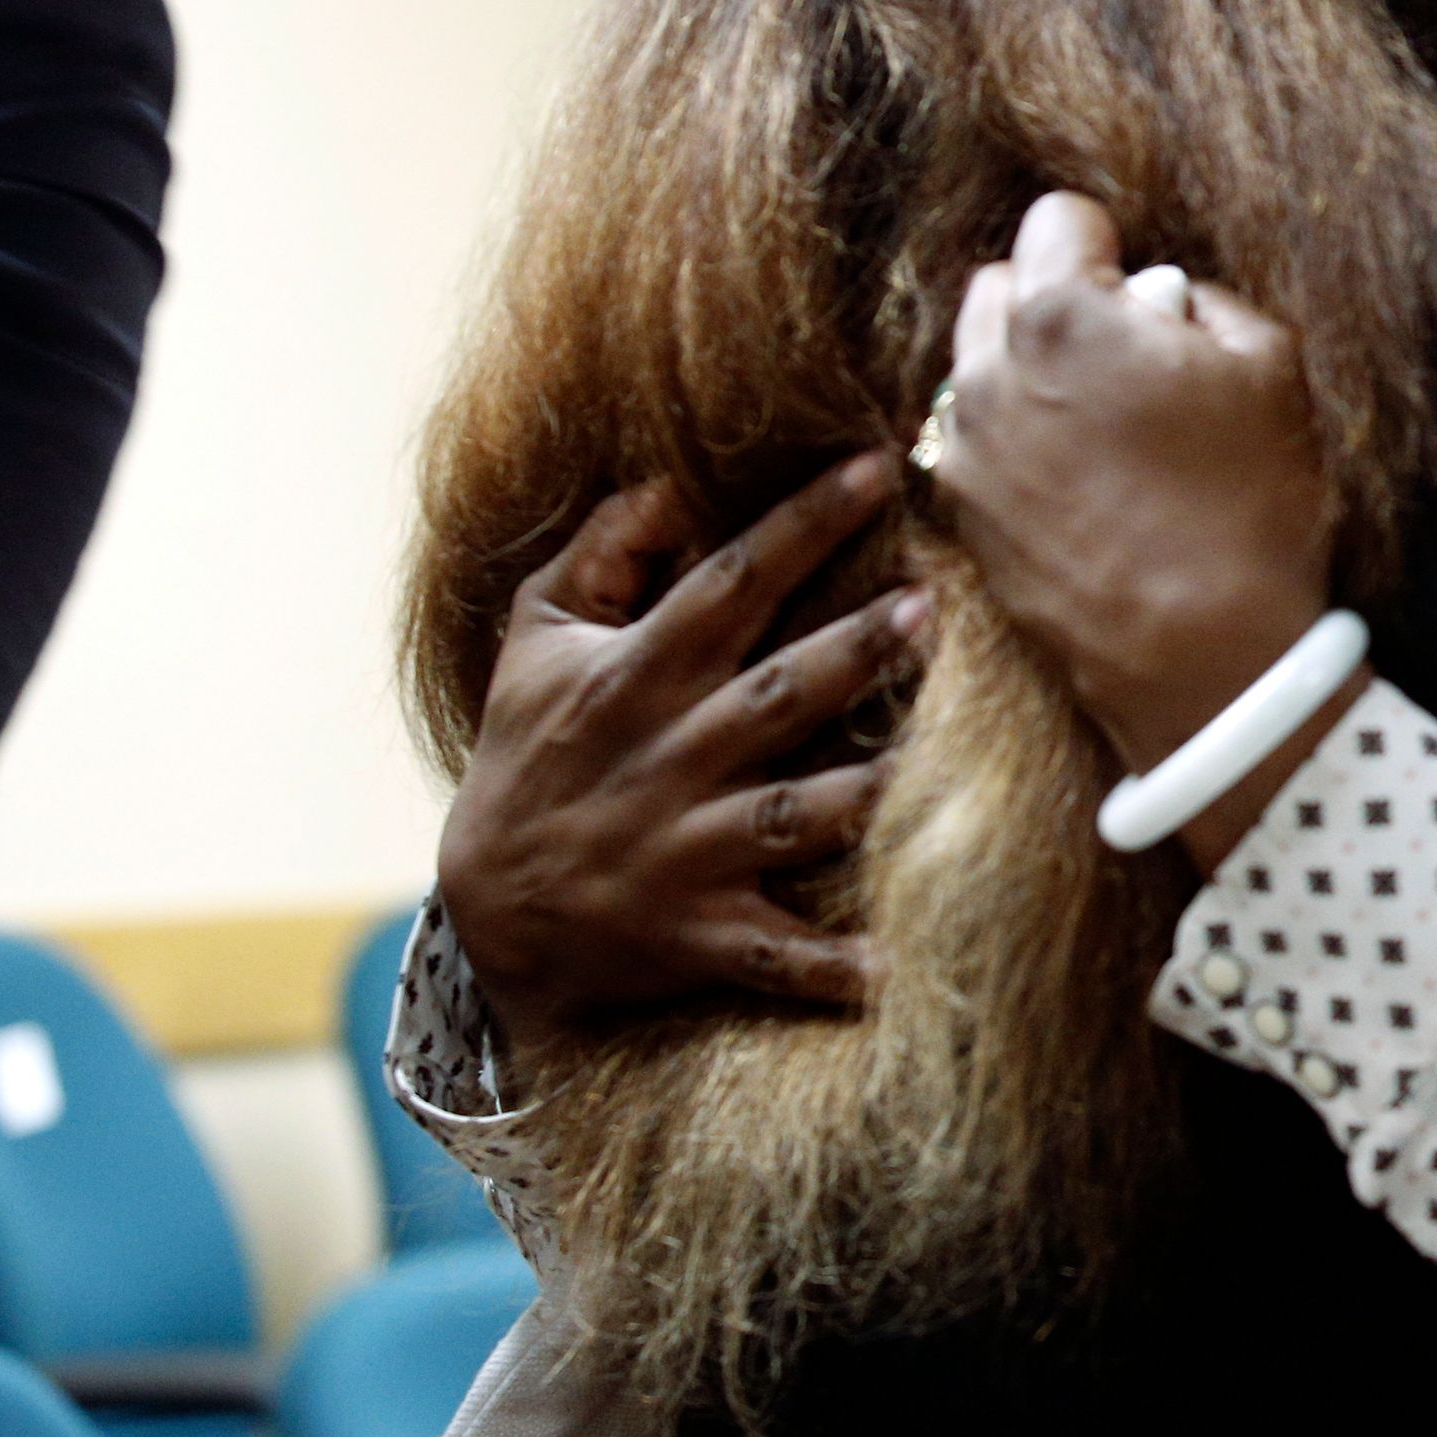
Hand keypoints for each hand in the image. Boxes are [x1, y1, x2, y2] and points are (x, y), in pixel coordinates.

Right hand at [437, 453, 921, 1042]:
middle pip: (777, 694)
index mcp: (637, 676)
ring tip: (946, 757)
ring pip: (794, 815)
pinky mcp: (702, 932)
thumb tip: (673, 481)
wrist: (489, 906)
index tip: (875, 468)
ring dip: (868, 790)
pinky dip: (836, 969)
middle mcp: (669, 758)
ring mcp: (687, 850)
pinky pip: (779, 956)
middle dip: (854, 650)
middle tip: (932, 603)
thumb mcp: (539, 637)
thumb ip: (603, 551)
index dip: (802, 523)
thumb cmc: (533, 748)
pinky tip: (904, 969)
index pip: (730, 582)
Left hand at [935, 194, 1344, 858]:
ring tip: (1100, 420)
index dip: (1111, 243)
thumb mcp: (1271, 367)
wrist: (1206, 656)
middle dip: (1057, 298)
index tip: (1147, 292)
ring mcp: (967, 446)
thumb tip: (1159, 297)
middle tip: (1127, 354)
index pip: (1058, 217)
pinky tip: (1080, 476)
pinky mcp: (963, 510)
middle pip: (1001, 283)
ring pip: (976, 360)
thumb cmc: (1251, 506)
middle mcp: (989, 370)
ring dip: (1027, 365)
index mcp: (1062, 315)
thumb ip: (1203, 300)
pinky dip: (1014, 433)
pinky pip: (975, 435)